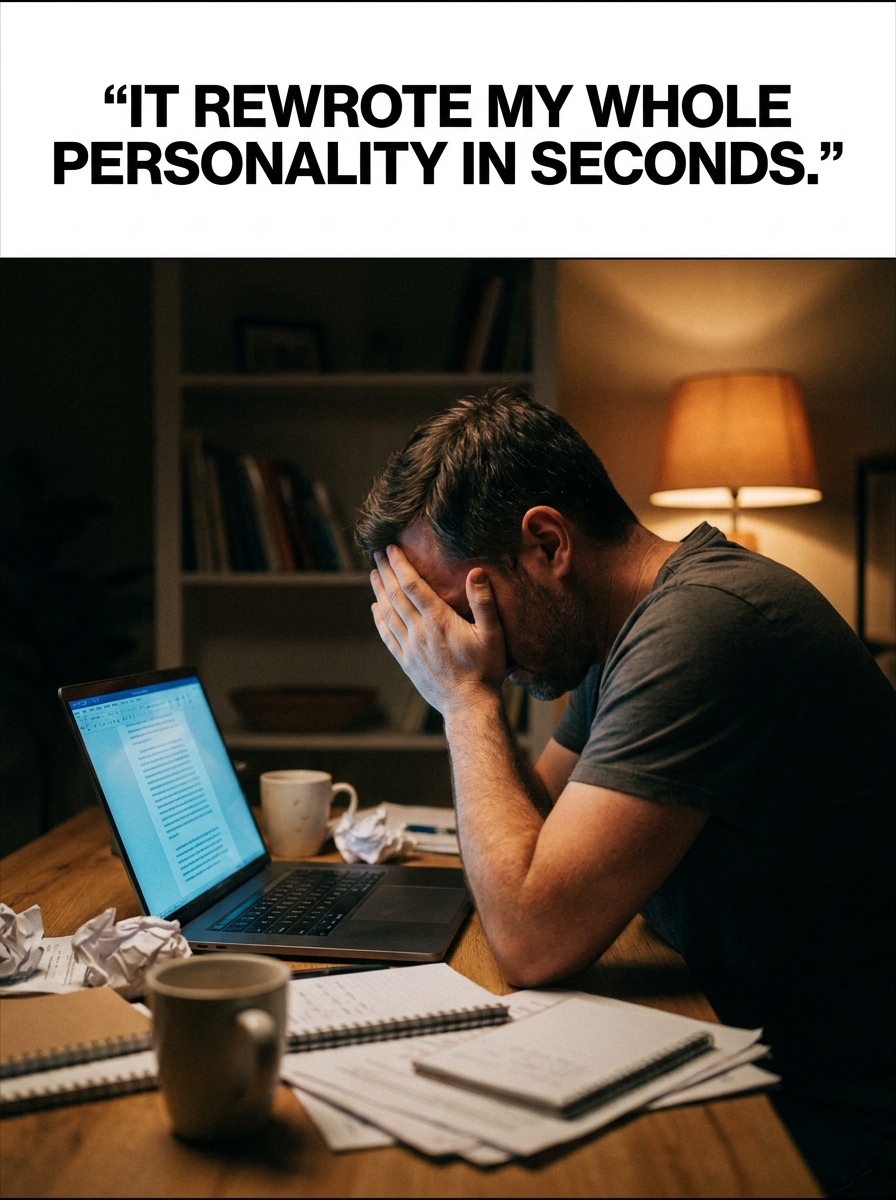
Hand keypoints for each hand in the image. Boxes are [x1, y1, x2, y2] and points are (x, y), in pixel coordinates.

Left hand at [371, 545, 506, 714]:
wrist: (469, 706)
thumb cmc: (485, 670)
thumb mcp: (493, 635)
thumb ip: (484, 603)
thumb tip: (476, 572)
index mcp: (439, 621)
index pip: (412, 585)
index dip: (400, 564)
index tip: (391, 548)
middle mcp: (419, 632)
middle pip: (396, 595)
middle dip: (386, 572)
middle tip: (377, 554)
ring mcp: (410, 648)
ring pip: (388, 613)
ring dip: (379, 591)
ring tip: (373, 574)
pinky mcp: (406, 662)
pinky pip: (387, 635)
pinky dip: (379, 618)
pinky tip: (375, 607)